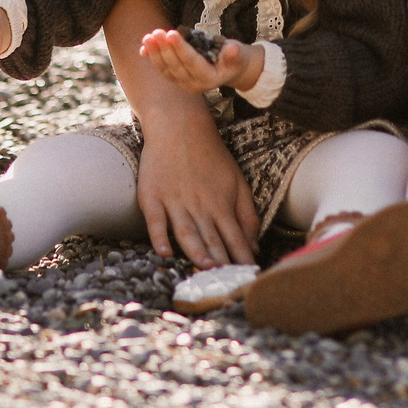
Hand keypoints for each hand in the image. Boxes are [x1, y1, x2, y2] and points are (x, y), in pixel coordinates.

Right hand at [133, 97, 260, 267]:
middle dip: (222, 261)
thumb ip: (247, 214)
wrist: (179, 126)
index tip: (249, 277)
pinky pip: (155, 220)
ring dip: (196, 251)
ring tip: (205, 269)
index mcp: (221, 203)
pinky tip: (165, 252)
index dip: (242, 258)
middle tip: (228, 282)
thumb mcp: (237, 181)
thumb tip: (254, 247)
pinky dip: (159, 236)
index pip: (235, 237)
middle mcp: (199, 204)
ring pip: (187, 231)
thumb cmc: (211, 156)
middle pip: (212, 238)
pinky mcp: (152, 195)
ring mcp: (174, 200)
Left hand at [139, 28, 262, 94]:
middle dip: (165, 48)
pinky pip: (163, 69)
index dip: (181, 48)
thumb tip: (232, 49)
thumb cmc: (235, 58)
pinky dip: (152, 58)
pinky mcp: (177, 79)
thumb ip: (235, 53)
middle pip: (176, 66)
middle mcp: (195, 85)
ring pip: (166, 69)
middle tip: (157, 32)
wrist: (231, 70)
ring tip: (149, 37)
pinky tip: (143, 47)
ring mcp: (184, 84)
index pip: (192, 62)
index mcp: (210, 79)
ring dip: (155, 53)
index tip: (171, 34)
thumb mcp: (239, 54)